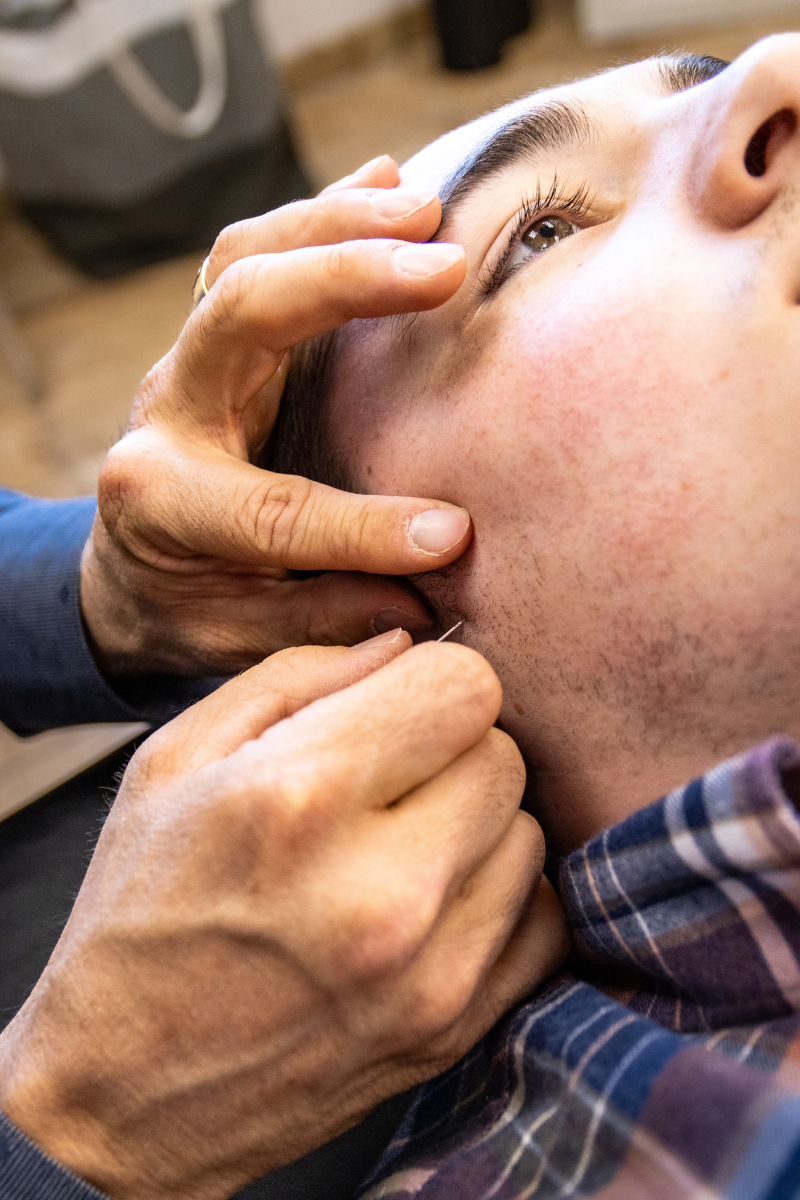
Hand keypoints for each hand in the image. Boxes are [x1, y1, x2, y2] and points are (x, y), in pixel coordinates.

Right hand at [0, 633, 568, 1199]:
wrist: (122, 1092)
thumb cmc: (140, 911)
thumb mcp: (175, 760)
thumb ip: (296, 675)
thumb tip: (402, 642)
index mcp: (299, 798)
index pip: (465, 685)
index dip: (432, 680)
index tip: (398, 706)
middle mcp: (379, 890)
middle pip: (503, 756)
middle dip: (451, 749)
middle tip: (389, 780)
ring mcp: (428, 973)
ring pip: (527, 834)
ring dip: (475, 824)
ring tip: (397, 846)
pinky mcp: (454, 1030)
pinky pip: (542, 919)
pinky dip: (497, 897)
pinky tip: (431, 902)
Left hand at [81, 157, 470, 678]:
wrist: (129, 572)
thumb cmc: (186, 608)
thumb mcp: (237, 639)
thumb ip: (321, 618)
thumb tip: (424, 599)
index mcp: (164, 503)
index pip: (270, 509)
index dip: (362, 528)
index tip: (452, 534)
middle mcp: (168, 413)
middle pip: (240, 313)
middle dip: (343, 281)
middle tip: (443, 268)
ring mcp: (189, 364)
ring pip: (244, 258)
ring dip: (337, 222)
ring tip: (425, 209)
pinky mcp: (215, 339)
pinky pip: (253, 253)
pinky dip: (322, 213)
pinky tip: (390, 182)